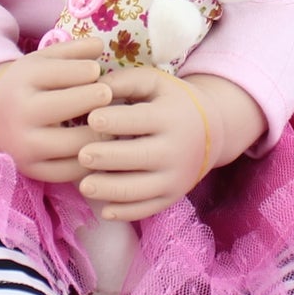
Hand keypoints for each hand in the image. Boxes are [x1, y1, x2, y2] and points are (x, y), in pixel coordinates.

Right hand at [0, 37, 111, 181]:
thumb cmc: (27, 84)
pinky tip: (101, 146)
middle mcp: (21, 114)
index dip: (90, 70)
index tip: (98, 72)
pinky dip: (91, 160)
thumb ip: (73, 50)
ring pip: (76, 144)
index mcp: (23, 80)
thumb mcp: (42, 60)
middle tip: (112, 96)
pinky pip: (71, 171)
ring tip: (114, 123)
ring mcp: (25, 146)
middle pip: (70, 106)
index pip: (64, 73)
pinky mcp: (32, 170)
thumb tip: (100, 45)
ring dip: (102, 133)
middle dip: (98, 98)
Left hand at [77, 69, 215, 220]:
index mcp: (170, 117)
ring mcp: (175, 177)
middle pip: (138, 157)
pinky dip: (124, 213)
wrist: (211, 131)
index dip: (115, 120)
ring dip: (110, 190)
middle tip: (81, 155)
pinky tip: (104, 209)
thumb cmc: (171, 101)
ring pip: (140, 189)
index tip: (91, 119)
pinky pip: (146, 209)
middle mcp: (175, 150)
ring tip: (84, 186)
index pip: (140, 120)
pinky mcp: (171, 197)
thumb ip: (125, 81)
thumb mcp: (155, 83)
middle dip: (107, 157)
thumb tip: (93, 87)